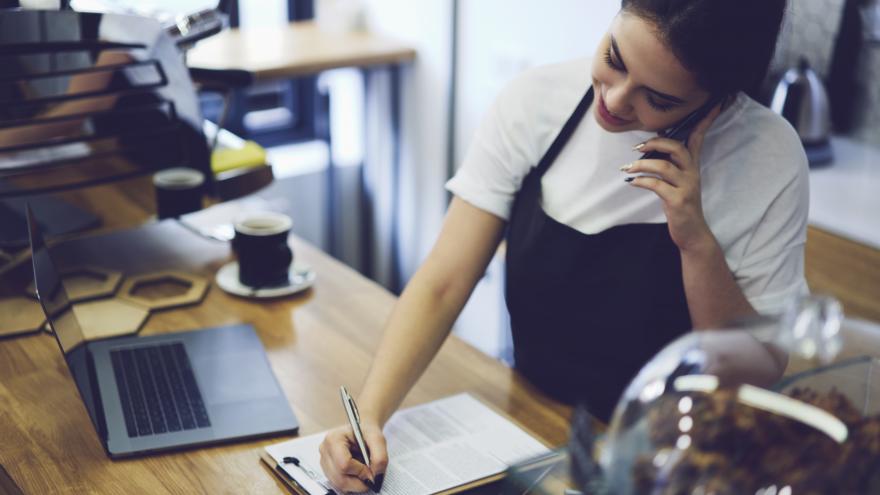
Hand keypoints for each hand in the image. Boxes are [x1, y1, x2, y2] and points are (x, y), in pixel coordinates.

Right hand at [319, 420, 387, 492]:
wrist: (361, 432)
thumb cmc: (366, 432)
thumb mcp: (378, 439)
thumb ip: (380, 457)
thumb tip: (375, 476)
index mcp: (334, 439)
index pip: (344, 464)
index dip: (361, 471)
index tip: (371, 470)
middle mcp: (325, 451)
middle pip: (340, 478)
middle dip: (359, 482)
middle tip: (370, 477)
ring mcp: (324, 462)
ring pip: (339, 484)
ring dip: (355, 484)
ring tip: (363, 472)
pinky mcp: (327, 471)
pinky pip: (339, 485)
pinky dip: (351, 484)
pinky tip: (357, 474)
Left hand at [622, 104, 722, 252]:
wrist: (692, 233)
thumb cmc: (680, 204)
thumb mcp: (677, 181)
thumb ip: (669, 163)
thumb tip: (651, 146)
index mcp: (692, 166)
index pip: (698, 137)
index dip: (705, 120)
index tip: (714, 102)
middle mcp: (692, 173)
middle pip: (678, 148)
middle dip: (656, 142)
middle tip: (637, 147)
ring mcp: (686, 187)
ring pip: (664, 166)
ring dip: (642, 165)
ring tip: (628, 168)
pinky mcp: (678, 200)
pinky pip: (656, 185)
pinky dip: (641, 181)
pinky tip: (632, 181)